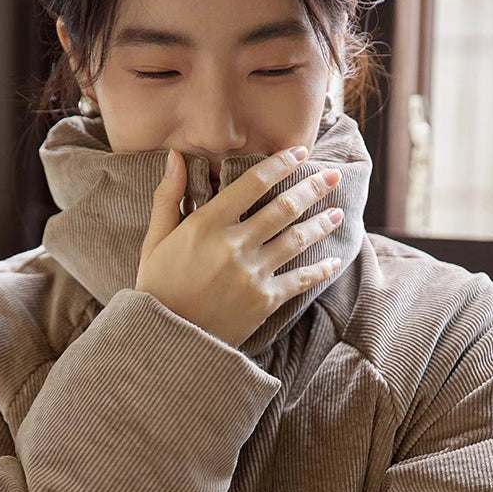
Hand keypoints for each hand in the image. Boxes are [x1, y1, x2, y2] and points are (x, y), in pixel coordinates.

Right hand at [135, 146, 343, 347]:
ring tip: (338, 213)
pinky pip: (299, 280)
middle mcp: (233, 245)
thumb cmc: (157, 287)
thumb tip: (175, 156)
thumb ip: (168, 197)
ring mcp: (252, 274)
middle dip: (311, 189)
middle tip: (332, 177)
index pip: (252, 183)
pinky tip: (333, 261)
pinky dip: (319, 270)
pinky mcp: (264, 301)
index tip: (299, 153)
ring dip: (321, 224)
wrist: (166, 338)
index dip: (280, 164)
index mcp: (206, 224)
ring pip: (296, 240)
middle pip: (283, 208)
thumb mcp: (155, 240)